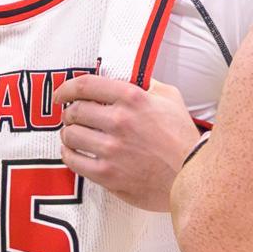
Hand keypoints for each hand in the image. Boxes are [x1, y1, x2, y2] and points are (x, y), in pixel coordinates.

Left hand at [55, 75, 200, 211]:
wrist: (192, 175)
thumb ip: (147, 84)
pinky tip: (73, 153)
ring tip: (74, 135)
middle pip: (74, 111)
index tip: (61, 94)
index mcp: (132, 98)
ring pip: (70, 135)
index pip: (85, 85)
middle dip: (68, 113)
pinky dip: (68, 155)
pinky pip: (73, 161)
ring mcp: (112, 149)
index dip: (66, 88)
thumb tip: (130, 76)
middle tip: (71, 117)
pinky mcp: (108, 174)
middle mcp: (119, 121)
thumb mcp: (170, 98)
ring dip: (68, 134)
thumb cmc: (182, 137)